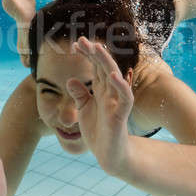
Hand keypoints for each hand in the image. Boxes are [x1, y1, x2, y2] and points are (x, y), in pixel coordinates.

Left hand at [67, 37, 133, 175]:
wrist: (108, 155)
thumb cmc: (98, 131)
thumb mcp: (84, 110)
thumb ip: (79, 94)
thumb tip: (70, 80)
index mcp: (101, 90)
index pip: (95, 67)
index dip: (87, 55)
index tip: (75, 44)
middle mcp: (110, 92)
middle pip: (104, 67)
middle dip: (94, 53)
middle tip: (83, 40)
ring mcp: (116, 102)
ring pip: (114, 77)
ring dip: (106, 62)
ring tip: (97, 48)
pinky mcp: (121, 114)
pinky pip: (125, 98)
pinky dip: (121, 86)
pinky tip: (113, 75)